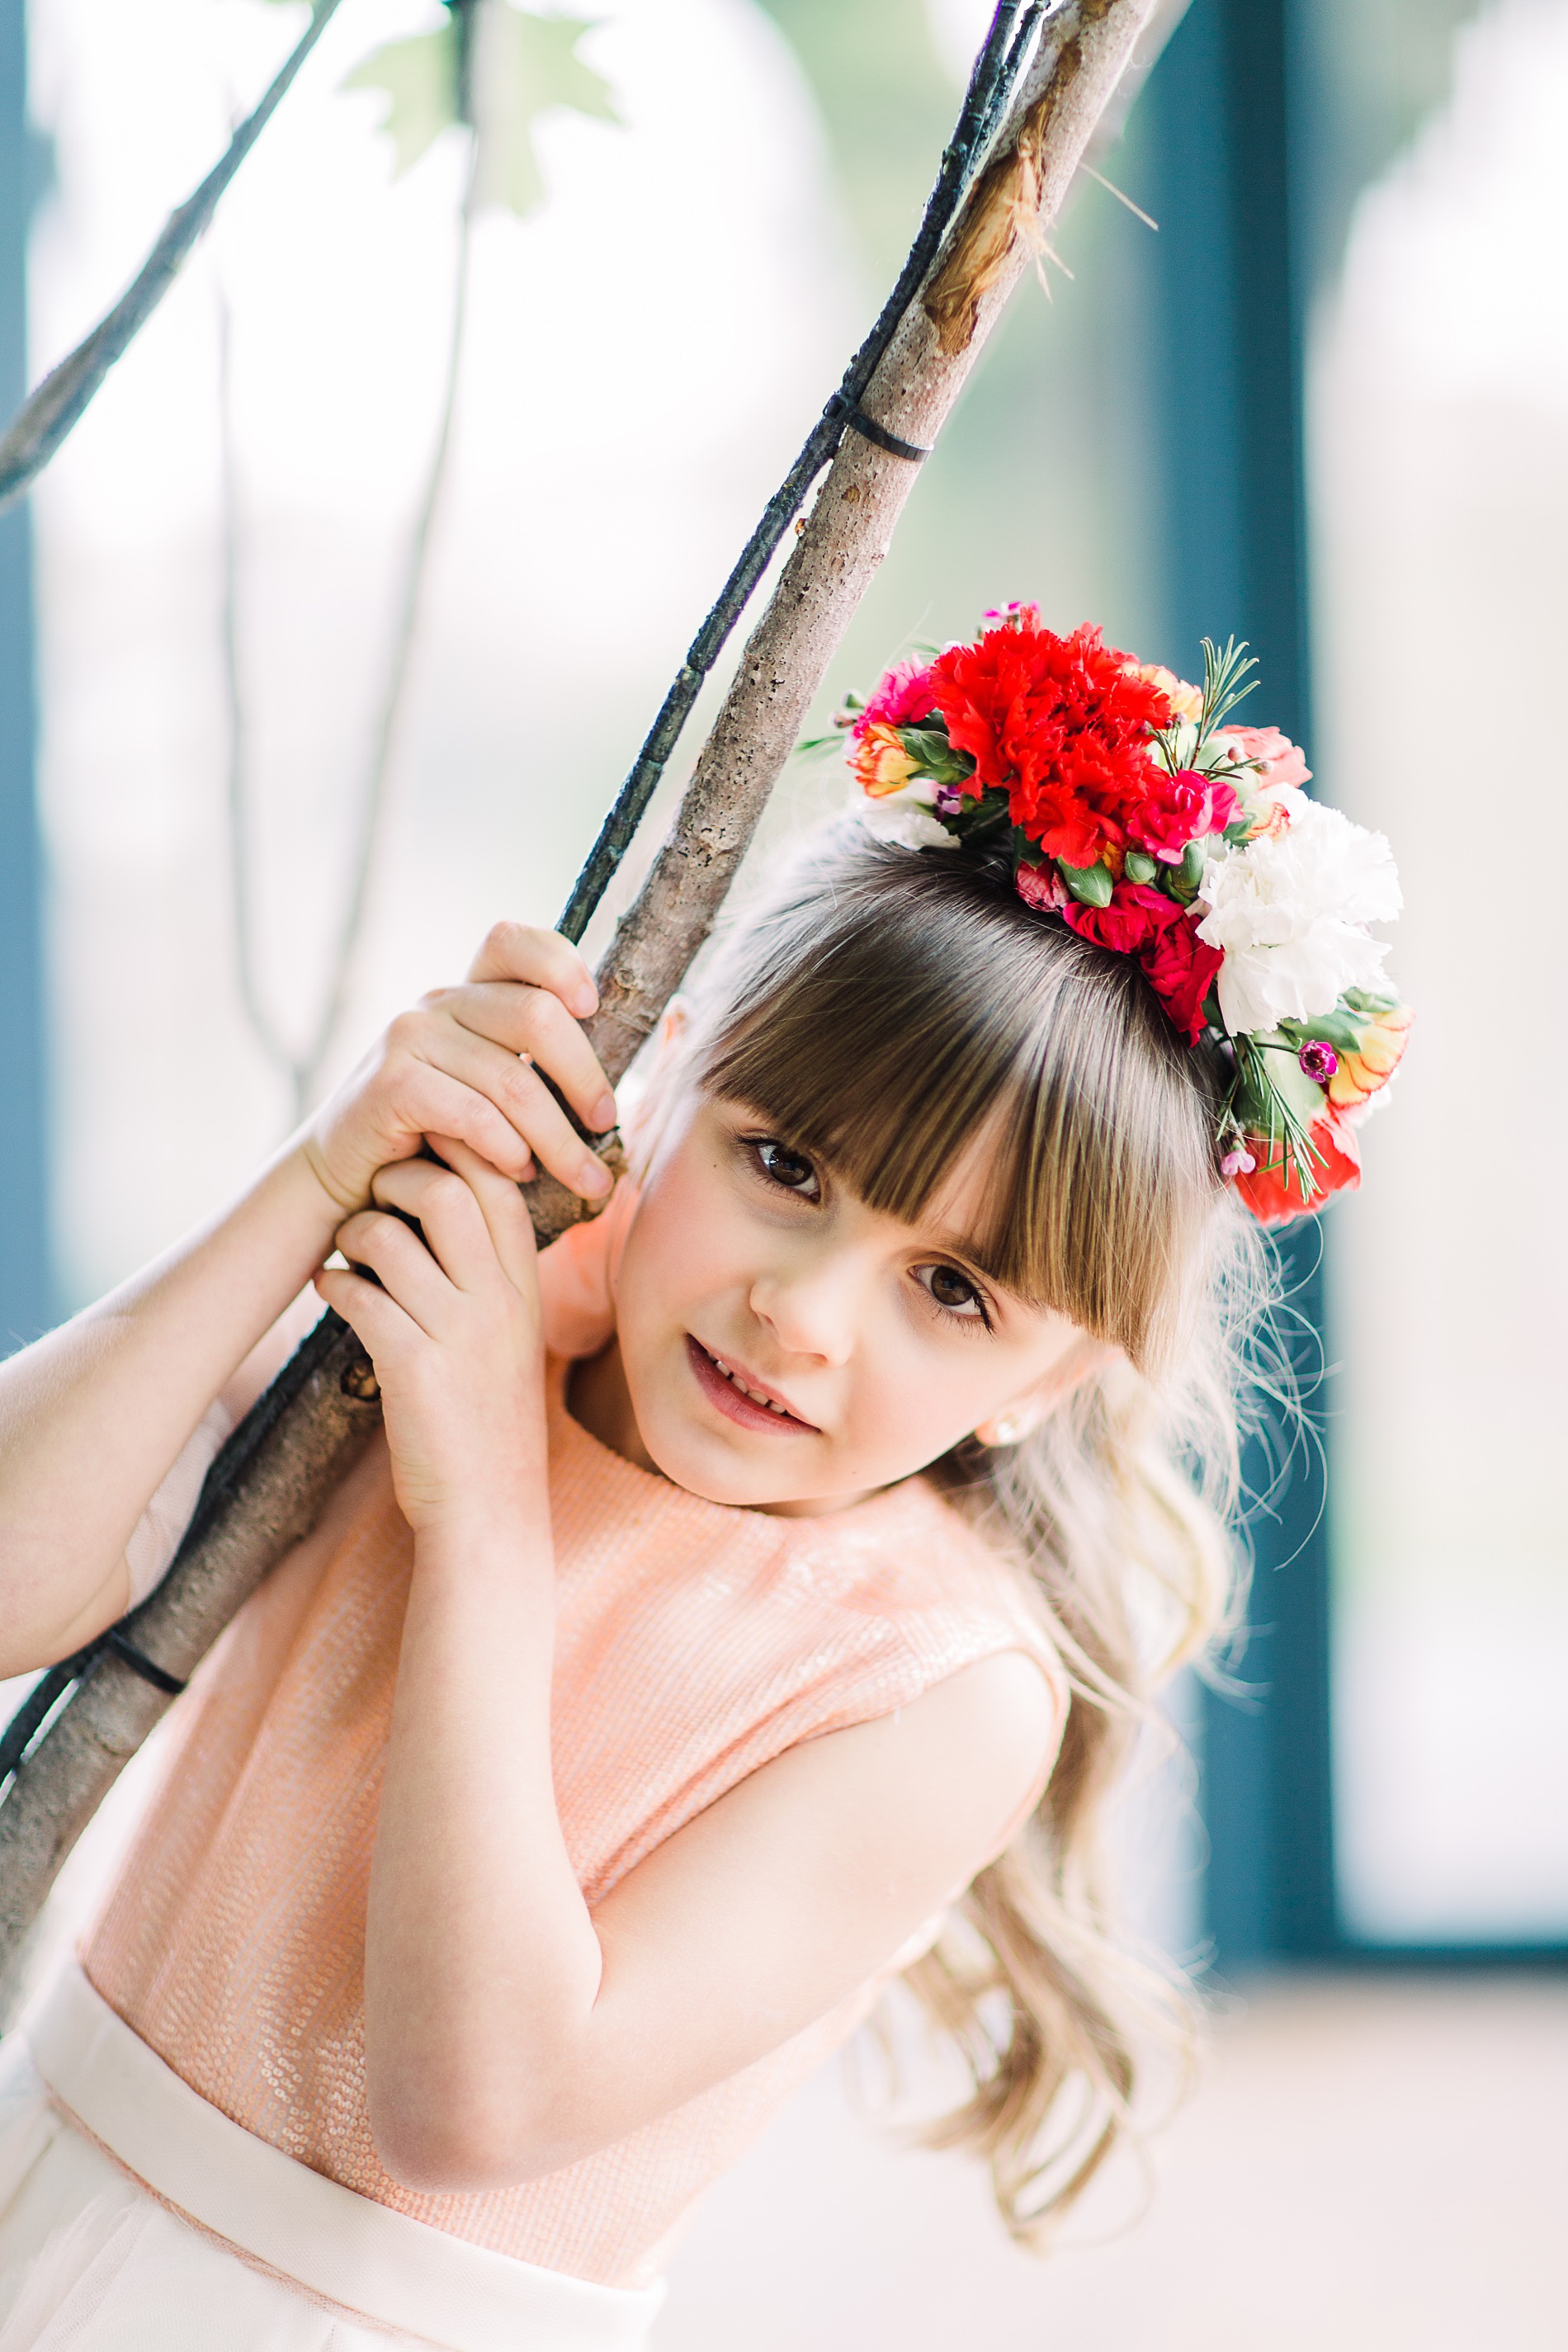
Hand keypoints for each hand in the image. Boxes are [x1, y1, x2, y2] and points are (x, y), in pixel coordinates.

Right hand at [298, 924, 615, 1222]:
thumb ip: (525, 1061)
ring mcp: (408, 1038)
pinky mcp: (390, 1085)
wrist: (345, 1175)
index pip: (511, 940)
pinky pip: (473, 1114)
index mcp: (465, 995)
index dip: (560, 962)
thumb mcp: (481, 1085)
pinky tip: (519, 1174)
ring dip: (558, 1139)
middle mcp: (436, 1004)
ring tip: (581, 1177)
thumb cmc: (432, 1136)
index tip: (592, 1008)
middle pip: (537, 1015)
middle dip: (585, 1077)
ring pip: (513, 1081)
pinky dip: (507, 1149)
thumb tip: (611, 1074)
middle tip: (605, 1125)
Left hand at [315, 1142, 547, 1534]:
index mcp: (525, 1287)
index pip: (499, 1184)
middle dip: (397, 1180)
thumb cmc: (488, 1416)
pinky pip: (358, 1295)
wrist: (489, 1506)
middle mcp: (499, 1302)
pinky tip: (333, 1293)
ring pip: (390, 1237)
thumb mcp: (511, 1336)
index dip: (456, 1154)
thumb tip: (446, 1201)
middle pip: (447, 1191)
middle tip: (376, 1200)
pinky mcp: (413, 1368)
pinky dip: (333, 1284)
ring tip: (348, 1254)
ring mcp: (459, 1334)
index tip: (420, 1158)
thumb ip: (492, 1275)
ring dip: (353, 1233)